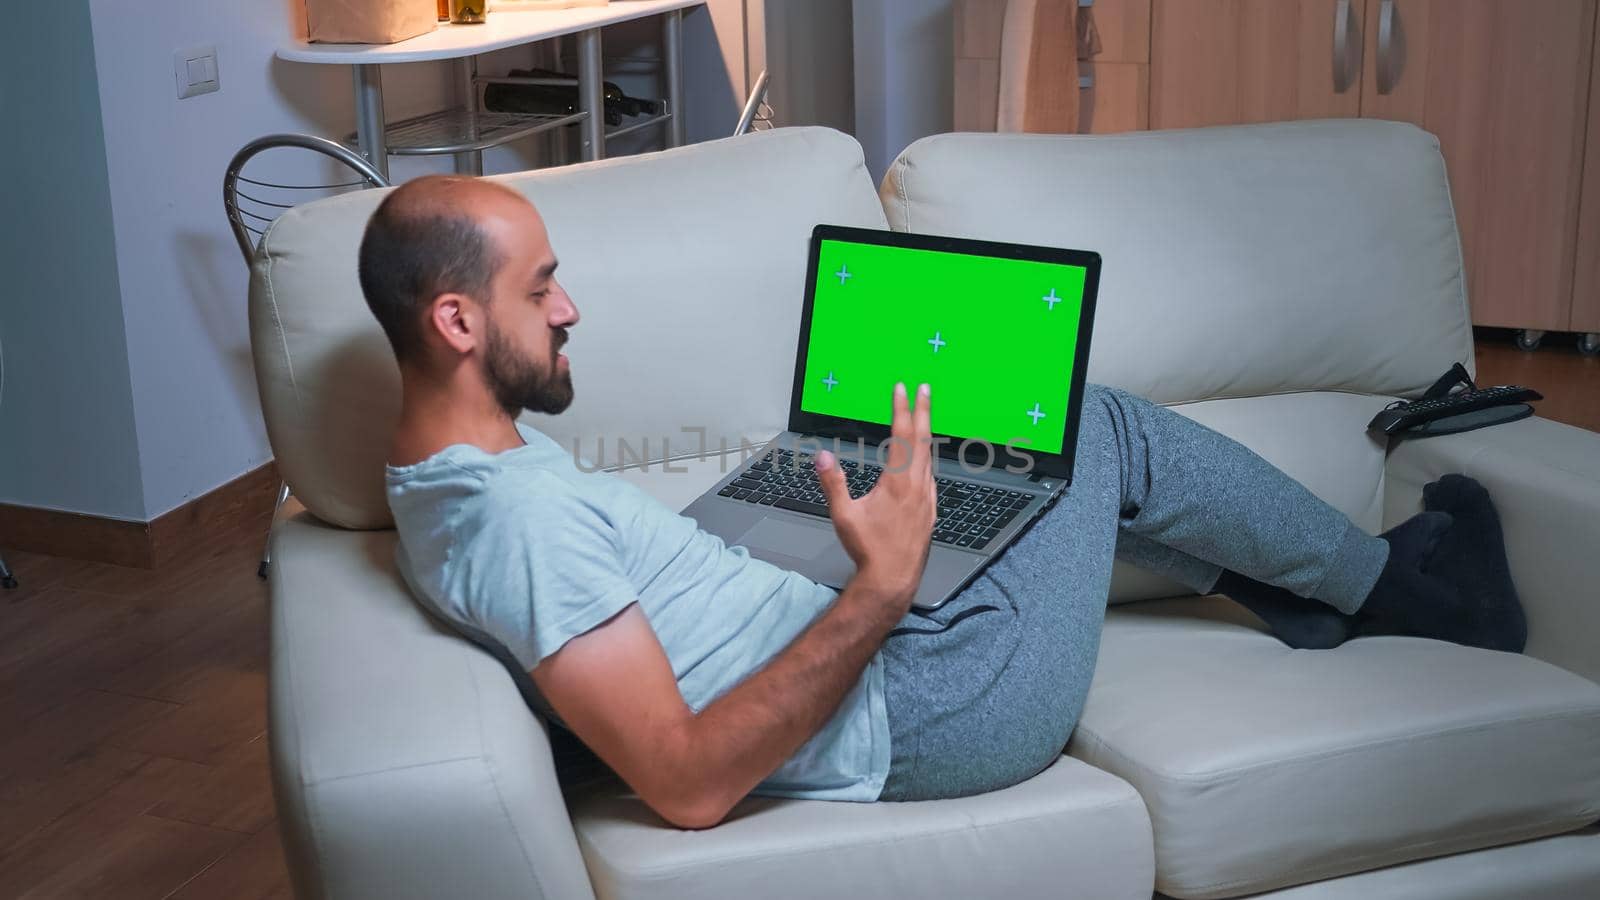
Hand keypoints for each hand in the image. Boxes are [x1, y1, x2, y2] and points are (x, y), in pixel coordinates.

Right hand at [815, 382, 936, 603]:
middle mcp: (918, 487)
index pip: (902, 435)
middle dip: (923, 411)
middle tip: (925, 389)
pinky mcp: (931, 513)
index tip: (902, 388)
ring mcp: (928, 500)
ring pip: (929, 459)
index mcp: (898, 482)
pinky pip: (931, 478)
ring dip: (926, 435)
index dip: (902, 408)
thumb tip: (822, 456)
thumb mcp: (843, 515)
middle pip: (923, 440)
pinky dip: (927, 461)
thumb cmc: (868, 549)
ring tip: (922, 420)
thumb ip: (833, 482)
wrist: (892, 580)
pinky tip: (923, 465)